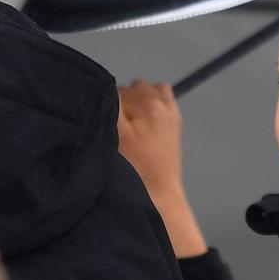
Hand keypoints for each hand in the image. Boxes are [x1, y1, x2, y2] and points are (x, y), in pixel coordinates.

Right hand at [117, 80, 184, 198]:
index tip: (106, 123)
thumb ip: (112, 105)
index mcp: (149, 103)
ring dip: (135, 102)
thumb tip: (105, 85)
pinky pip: (159, 97)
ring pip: (144, 91)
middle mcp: (162, 101)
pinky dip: (149, 103)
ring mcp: (170, 110)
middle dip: (121, 103)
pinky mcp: (173, 120)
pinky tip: (142, 122)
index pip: (116, 89)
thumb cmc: (136, 168)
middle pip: (130, 89)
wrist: (159, 193)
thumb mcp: (117, 134)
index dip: (106, 105)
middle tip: (118, 129)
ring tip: (130, 126)